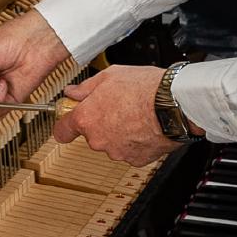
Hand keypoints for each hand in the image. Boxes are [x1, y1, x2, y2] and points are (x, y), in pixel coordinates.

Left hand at [53, 65, 193, 164]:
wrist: (174, 105)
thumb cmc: (144, 88)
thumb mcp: (109, 76)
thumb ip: (86, 87)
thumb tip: (72, 92)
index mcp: (87, 118)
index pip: (62, 131)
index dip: (65, 125)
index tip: (67, 122)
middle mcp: (98, 139)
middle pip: (91, 134)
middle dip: (101, 122)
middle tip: (116, 106)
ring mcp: (117, 151)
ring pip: (111, 142)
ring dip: (119, 132)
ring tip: (135, 114)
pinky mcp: (136, 160)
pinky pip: (129, 150)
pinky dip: (135, 141)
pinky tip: (144, 126)